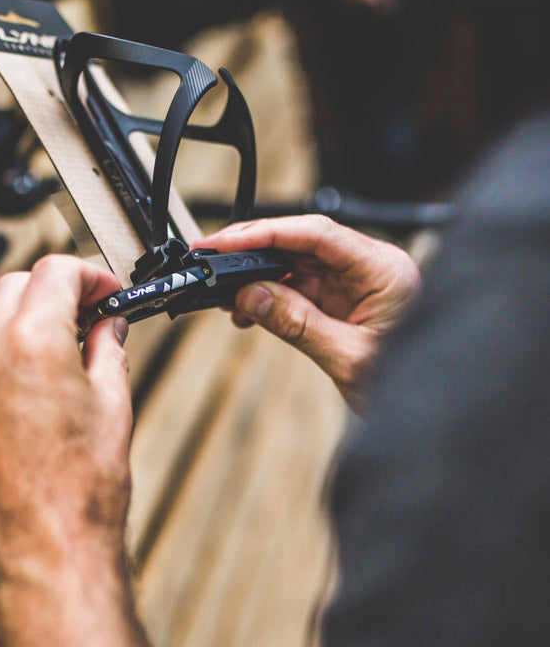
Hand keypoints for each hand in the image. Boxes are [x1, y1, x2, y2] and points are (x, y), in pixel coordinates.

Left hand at [0, 255, 132, 598]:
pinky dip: (9, 367)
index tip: (108, 295)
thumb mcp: (113, 407)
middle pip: (15, 288)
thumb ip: (108, 351)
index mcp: (30, 343)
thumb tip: (108, 328)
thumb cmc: (82, 494)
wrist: (44, 558)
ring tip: (70, 363)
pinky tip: (41, 401)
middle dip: (54, 292)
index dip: (90, 276)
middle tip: (90, 316)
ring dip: (29, 328)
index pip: (54, 272)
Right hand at [198, 216, 420, 411]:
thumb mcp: (347, 357)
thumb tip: (251, 296)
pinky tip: (248, 311)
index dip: (267, 233)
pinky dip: (271, 298)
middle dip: (254, 251)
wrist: (435, 414)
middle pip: (302, 242)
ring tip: (226, 296)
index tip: (227, 241)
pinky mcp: (344, 301)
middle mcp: (370, 268)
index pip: (316, 234)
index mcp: (382, 269)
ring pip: (296, 265)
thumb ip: (296, 323)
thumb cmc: (410, 384)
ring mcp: (356, 283)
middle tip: (212, 258)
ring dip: (258, 278)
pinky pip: (299, 289)